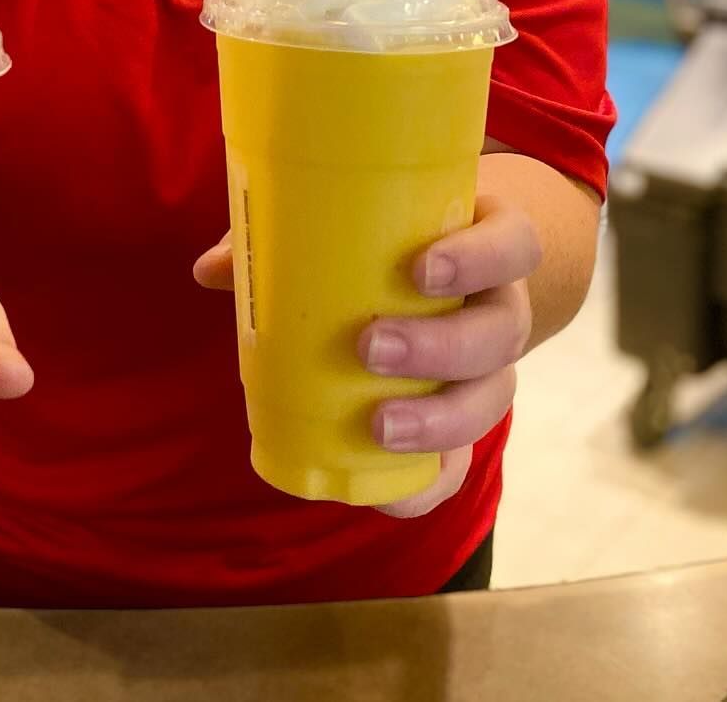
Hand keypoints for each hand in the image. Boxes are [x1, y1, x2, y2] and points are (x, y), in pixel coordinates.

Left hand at [194, 193, 541, 518]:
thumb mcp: (357, 227)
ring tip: (377, 425)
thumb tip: (212, 269)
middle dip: (441, 346)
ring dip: (438, 419)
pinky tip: (390, 499)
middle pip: (501, 332)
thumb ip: (288, 239)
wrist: (447, 275)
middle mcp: (500, 307)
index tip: (420, 269)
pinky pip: (463, 462)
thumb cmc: (392, 242)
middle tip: (371, 344)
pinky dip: (428, 483)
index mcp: (486, 244)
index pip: (514, 244)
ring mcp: (492, 369)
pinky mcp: (465, 422)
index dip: (479, 257)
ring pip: (490, 400)